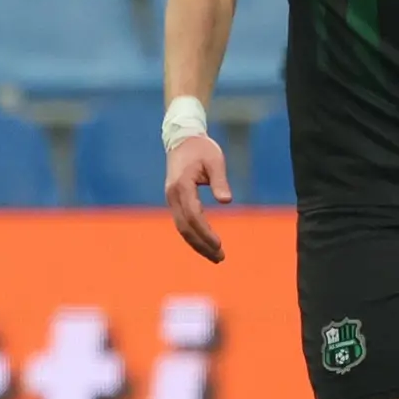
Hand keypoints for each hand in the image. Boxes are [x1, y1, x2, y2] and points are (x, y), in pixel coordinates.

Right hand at [164, 133, 228, 264]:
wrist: (182, 141)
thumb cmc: (202, 149)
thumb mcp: (215, 160)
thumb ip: (220, 181)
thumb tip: (226, 201)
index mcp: (182, 185)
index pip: (193, 215)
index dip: (205, 232)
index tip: (219, 244)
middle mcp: (173, 196)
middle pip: (185, 227)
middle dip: (202, 245)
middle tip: (220, 258)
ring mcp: (171, 200)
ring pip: (182, 228)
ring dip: (197, 244)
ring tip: (215, 256)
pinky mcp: (175, 202)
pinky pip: (182, 223)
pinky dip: (193, 236)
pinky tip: (205, 245)